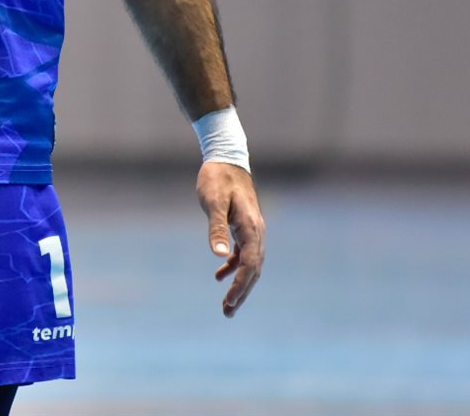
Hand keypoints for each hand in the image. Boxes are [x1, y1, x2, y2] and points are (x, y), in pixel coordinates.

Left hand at [197, 161, 263, 317]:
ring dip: (239, 284)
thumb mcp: (213, 202)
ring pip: (250, 264)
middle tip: (227, 312)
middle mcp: (256, 231)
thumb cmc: (217, 178)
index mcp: (251, 228)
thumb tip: (218, 255)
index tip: (229, 302)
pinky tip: (219, 275)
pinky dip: (233, 267)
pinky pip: (243, 253)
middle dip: (242, 292)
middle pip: (254, 270)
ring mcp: (252, 230)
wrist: (226, 158)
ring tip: (227, 304)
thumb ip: (216, 228)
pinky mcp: (243, 226)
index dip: (240, 286)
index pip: (250, 265)